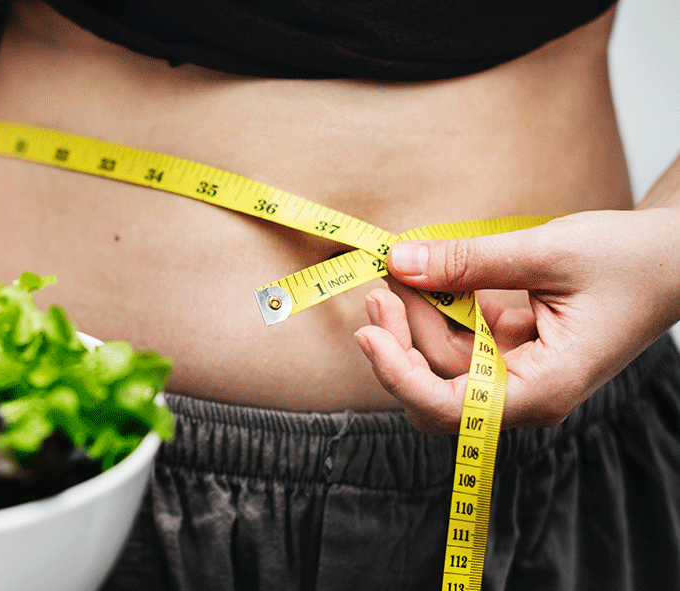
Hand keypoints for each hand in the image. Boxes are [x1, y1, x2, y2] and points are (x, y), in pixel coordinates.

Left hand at [353, 208, 679, 432]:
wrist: (674, 257)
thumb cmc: (629, 261)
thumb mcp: (546, 252)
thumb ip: (468, 261)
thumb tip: (399, 260)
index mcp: (542, 389)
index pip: (449, 409)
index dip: (399, 375)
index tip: (368, 334)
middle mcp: (525, 392)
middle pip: (436, 386)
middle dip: (401, 338)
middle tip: (380, 284)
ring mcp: (517, 372)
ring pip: (443, 358)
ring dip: (416, 315)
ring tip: (400, 268)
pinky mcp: (512, 349)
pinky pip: (462, 337)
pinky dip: (440, 306)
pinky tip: (427, 275)